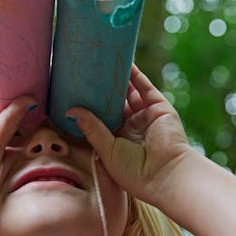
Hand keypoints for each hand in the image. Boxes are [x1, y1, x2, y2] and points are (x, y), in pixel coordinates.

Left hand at [66, 65, 193, 206]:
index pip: (101, 118)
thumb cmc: (134, 172)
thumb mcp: (106, 150)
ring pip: (128, 92)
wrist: (165, 174)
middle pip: (114, 102)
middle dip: (102, 89)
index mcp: (117, 140)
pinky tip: (125, 62)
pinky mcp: (158, 107)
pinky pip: (144, 87)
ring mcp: (145, 116)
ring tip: (103, 62)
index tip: (75, 92)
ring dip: (118, 78)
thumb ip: (91, 128)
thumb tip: (71, 110)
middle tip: (87, 72)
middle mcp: (132, 127)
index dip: (90, 106)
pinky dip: (135, 75)